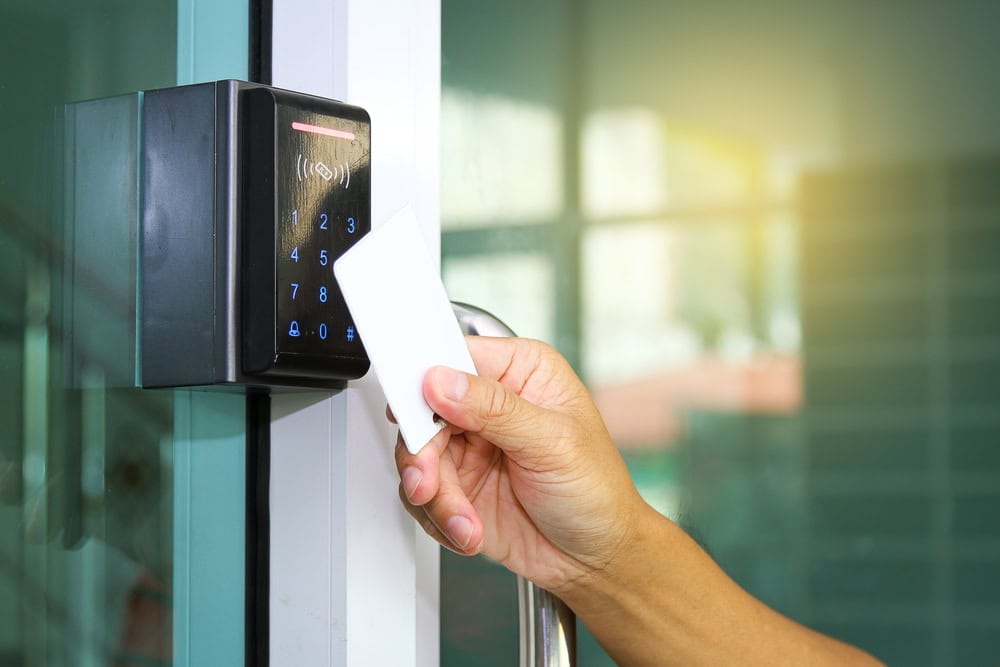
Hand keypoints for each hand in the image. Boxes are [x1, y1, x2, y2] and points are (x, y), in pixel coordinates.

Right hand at [393, 336, 643, 592]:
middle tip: (428, 483)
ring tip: (464, 521)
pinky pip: (421, 494)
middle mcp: (490, 404)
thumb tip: (443, 381)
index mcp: (521, 373)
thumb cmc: (598, 492)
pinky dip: (438, 517)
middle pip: (425, 411)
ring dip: (435, 496)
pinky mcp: (457, 485)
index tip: (410, 415)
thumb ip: (496, 409)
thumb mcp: (553, 443)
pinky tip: (468, 530)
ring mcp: (471, 446)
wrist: (596, 558)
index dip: (426, 384)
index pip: (456, 357)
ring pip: (417, 457)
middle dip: (423, 456)